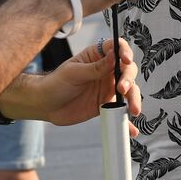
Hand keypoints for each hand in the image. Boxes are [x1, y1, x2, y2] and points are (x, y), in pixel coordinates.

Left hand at [3, 38, 140, 127]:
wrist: (46, 105)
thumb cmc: (56, 83)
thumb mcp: (74, 73)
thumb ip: (95, 67)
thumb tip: (114, 56)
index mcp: (97, 56)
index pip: (117, 48)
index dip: (125, 51)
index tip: (125, 60)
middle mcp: (107, 71)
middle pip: (127, 70)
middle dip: (128, 79)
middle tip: (122, 89)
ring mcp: (108, 88)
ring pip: (129, 91)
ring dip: (134, 99)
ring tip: (133, 110)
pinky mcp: (107, 104)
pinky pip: (121, 111)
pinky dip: (127, 122)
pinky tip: (132, 130)